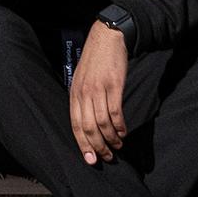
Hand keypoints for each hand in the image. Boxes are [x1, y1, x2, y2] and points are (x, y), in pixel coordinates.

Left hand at [69, 21, 129, 162]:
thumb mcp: (82, 79)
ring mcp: (98, 89)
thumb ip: (82, 99)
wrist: (107, 37)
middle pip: (88, 127)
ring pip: (102, 122)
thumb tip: (87, 123)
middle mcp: (83, 93)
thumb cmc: (96, 61)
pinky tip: (123, 132)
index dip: (83, 144)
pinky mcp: (113, 85)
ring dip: (111, 139)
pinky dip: (119, 126)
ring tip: (118, 146)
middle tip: (107, 157)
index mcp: (74, 93)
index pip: (75, 125)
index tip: (90, 159)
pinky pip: (115, 112)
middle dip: (97, 146)